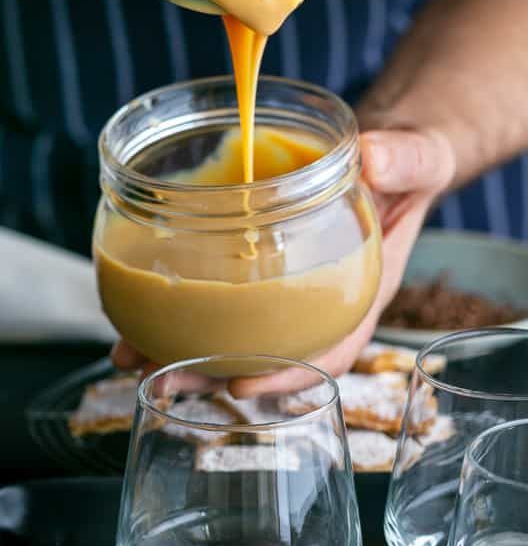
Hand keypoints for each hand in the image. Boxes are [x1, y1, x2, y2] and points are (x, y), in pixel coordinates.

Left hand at [112, 127, 455, 394]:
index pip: (326, 350)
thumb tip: (374, 158)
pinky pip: (214, 292)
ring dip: (178, 350)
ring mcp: (279, 286)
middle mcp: (312, 301)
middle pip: (261, 355)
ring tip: (129, 359)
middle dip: (209, 375)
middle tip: (163, 381)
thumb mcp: (416, 162)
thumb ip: (403, 161)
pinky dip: (174, 305)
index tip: (242, 387)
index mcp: (354, 292)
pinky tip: (135, 308)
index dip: (286, 376)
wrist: (384, 158)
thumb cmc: (404, 169)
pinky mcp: (252, 262)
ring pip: (228, 333)